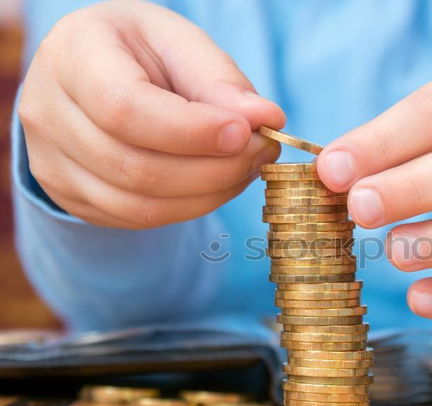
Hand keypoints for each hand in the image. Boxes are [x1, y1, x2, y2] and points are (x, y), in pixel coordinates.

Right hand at [19, 1, 283, 228]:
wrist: (93, 77)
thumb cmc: (140, 52)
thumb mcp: (178, 41)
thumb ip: (219, 78)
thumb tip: (266, 118)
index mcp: (72, 57)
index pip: (124, 109)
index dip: (191, 131)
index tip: (246, 133)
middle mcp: (47, 114)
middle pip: (135, 168)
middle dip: (214, 169)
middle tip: (262, 151)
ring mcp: (53, 164)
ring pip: (139, 205)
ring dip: (209, 194)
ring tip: (246, 166)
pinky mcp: (72, 198)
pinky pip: (138, 219)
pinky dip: (190, 207)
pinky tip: (216, 183)